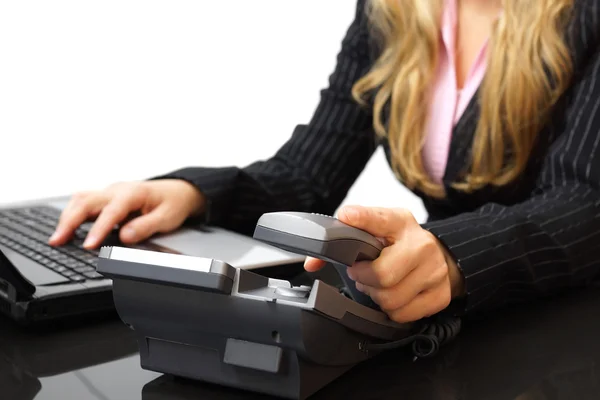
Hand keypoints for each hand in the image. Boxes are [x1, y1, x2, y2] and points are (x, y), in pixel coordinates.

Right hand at [48, 179, 205, 248]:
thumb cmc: (172, 204)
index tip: (88, 245)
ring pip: (81, 199)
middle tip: (57, 241)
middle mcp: (118, 190)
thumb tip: (124, 236)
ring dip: (67, 217)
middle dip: (70, 221)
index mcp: (133, 193)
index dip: (98, 229)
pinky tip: (67, 228)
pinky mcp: (107, 197)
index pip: (111, 211)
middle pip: (87, 201)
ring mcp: (110, 192)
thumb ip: (145, 227)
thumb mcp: (167, 218)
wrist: (179, 191)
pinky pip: (84, 202)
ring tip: (57, 238)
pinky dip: (73, 214)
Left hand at [304, 205, 464, 322]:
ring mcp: (434, 271)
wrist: (441, 255)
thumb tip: (312, 263)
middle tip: (363, 276)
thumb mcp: (376, 232)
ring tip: (381, 285)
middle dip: (365, 280)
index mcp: (399, 222)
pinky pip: (404, 315)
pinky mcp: (440, 295)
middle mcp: (421, 245)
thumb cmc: (400, 244)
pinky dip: (393, 310)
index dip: (361, 218)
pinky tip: (396, 296)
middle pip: (382, 275)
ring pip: (391, 300)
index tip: (346, 216)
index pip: (379, 218)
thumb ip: (344, 241)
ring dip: (378, 297)